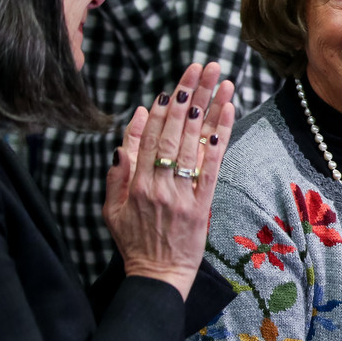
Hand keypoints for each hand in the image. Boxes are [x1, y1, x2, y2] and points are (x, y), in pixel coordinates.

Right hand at [103, 63, 235, 298]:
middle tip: (204, 66)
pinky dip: (220, 136)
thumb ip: (120, 166)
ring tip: (222, 79)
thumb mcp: (112, 205)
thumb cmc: (133, 238)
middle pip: (177, 130)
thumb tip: (135, 123)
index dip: (166, 107)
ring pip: (197, 142)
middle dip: (191, 95)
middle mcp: (160, 183)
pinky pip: (213, 163)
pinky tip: (228, 112)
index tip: (177, 83)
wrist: (158, 274)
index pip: (152, 135)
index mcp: (136, 182)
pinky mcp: (203, 202)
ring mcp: (184, 192)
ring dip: (211, 107)